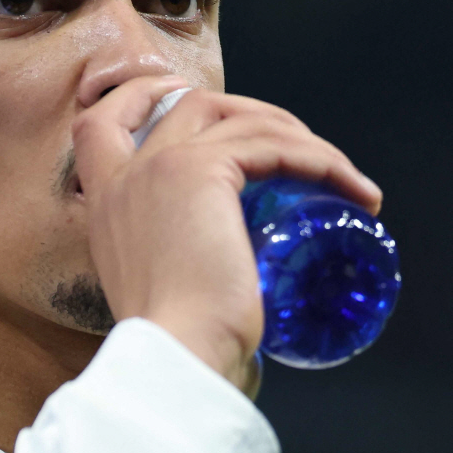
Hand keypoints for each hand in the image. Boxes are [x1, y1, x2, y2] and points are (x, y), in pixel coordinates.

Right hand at [72, 78, 381, 390]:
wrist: (178, 355)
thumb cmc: (180, 348)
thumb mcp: (166, 297)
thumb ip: (183, 279)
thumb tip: (229, 294)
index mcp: (106, 206)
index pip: (101, 123)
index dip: (143, 97)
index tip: (184, 97)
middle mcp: (124, 177)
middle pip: (190, 104)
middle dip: (251, 112)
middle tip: (300, 147)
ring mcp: (161, 166)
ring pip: (242, 119)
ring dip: (302, 139)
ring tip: (343, 179)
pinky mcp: (204, 171)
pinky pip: (274, 145)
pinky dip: (320, 160)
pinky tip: (350, 189)